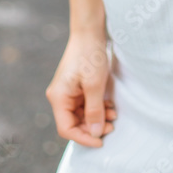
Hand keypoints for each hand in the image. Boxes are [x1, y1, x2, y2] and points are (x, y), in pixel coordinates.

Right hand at [46, 32, 116, 147]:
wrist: (89, 31)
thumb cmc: (90, 55)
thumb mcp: (94, 85)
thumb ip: (94, 110)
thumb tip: (95, 133)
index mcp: (58, 98)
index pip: (67, 129)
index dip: (83, 138)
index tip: (101, 141)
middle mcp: (60, 97)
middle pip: (74, 123)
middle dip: (93, 127)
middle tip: (113, 126)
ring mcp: (68, 92)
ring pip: (81, 115)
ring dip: (98, 117)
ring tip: (114, 115)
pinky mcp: (76, 87)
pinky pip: (85, 104)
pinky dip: (97, 108)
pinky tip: (110, 105)